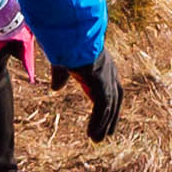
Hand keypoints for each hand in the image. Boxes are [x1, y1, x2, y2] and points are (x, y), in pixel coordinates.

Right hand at [7, 37, 128, 139]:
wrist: (68, 31)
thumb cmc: (65, 41)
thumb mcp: (62, 62)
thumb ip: (61, 75)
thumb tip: (55, 88)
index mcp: (102, 64)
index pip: (110, 87)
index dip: (108, 103)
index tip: (105, 117)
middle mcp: (109, 71)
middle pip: (116, 99)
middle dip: (112, 117)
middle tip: (107, 134)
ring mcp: (107, 76)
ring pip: (109, 107)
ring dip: (103, 125)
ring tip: (96, 140)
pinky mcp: (102, 82)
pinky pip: (103, 108)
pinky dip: (98, 122)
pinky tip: (92, 135)